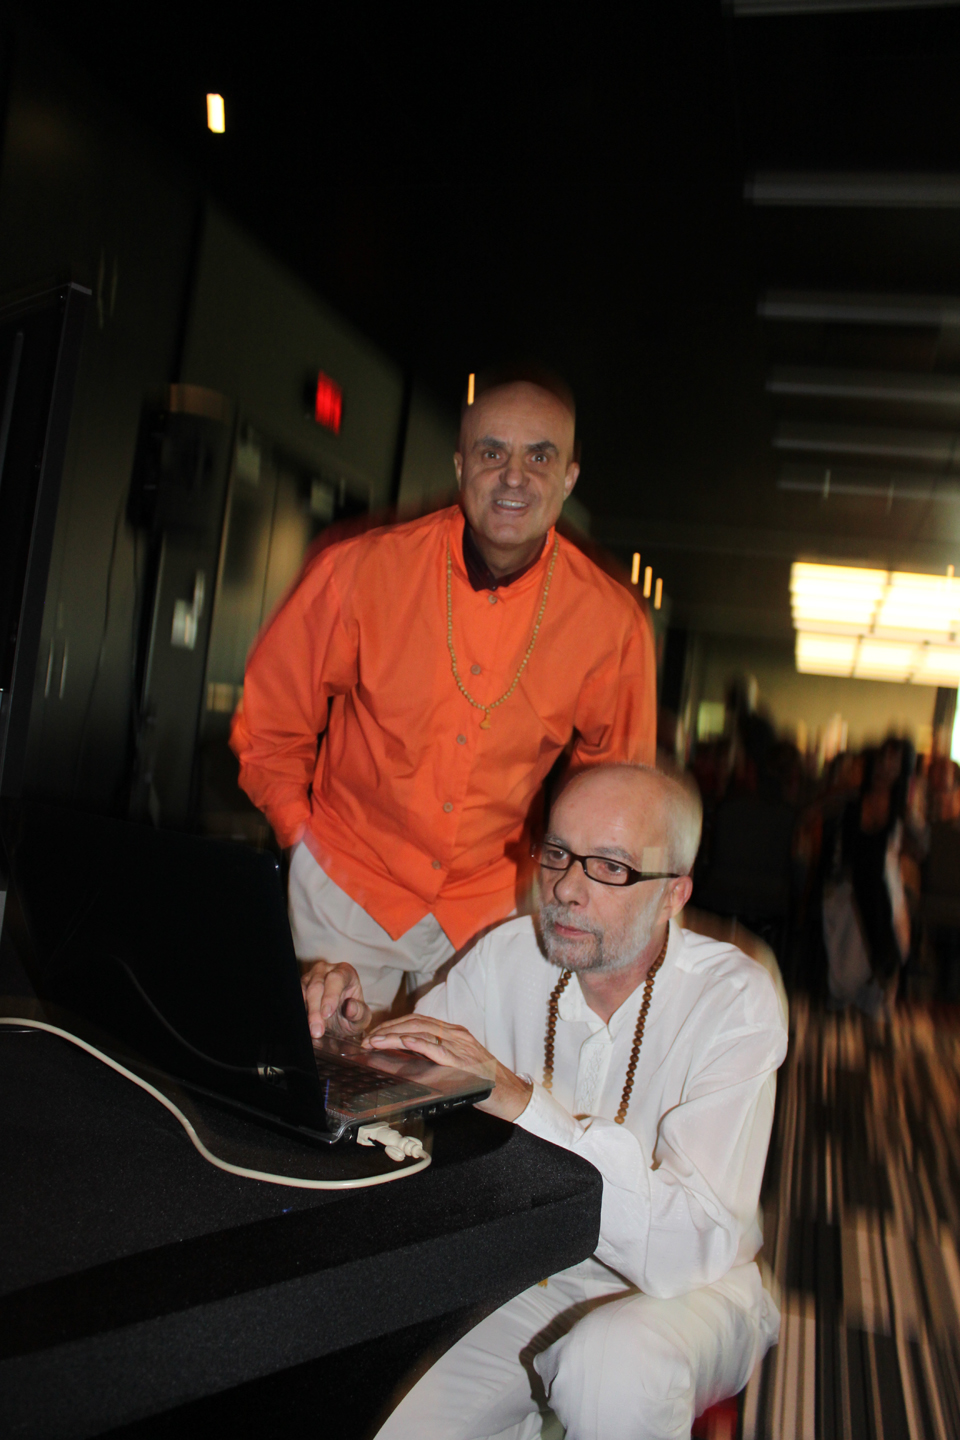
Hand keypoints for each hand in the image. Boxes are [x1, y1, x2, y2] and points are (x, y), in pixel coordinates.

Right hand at [300, 959, 370, 1039]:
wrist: (340, 1020)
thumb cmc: (352, 1015)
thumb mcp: (361, 1018)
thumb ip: (359, 1012)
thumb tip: (350, 1007)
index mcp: (346, 972)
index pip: (336, 978)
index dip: (331, 996)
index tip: (327, 1014)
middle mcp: (326, 970)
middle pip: (317, 985)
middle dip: (316, 1009)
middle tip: (317, 1030)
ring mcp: (311, 977)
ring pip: (304, 990)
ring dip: (307, 1012)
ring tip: (312, 1031)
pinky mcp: (301, 987)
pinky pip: (297, 997)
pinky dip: (302, 1011)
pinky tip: (307, 1024)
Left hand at [362, 1017, 532, 1121]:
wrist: (511, 1094)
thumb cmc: (484, 1082)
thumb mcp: (456, 1064)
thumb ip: (435, 1057)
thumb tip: (406, 1055)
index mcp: (454, 1033)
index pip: (418, 1021)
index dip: (394, 1025)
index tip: (374, 1033)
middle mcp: (456, 1035)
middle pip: (415, 1022)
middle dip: (388, 1028)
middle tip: (367, 1039)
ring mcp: (460, 1046)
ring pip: (421, 1032)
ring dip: (394, 1036)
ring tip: (374, 1041)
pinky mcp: (462, 1061)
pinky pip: (436, 1048)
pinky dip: (417, 1042)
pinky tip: (402, 1041)